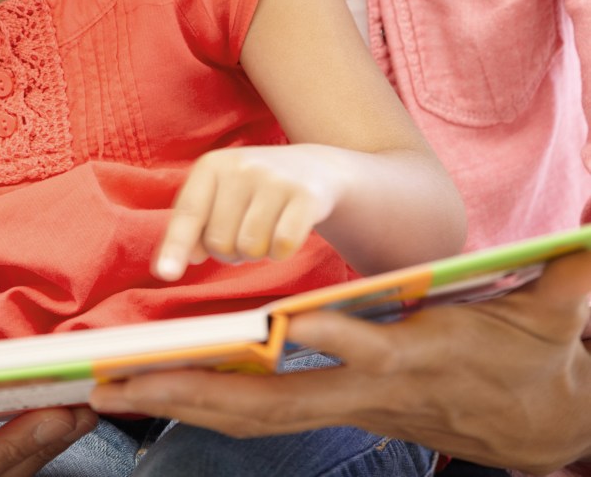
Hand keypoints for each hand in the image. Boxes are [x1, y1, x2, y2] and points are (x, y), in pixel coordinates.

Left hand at [94, 247, 590, 473]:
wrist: (545, 423)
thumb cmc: (541, 354)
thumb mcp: (556, 311)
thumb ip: (561, 278)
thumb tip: (584, 234)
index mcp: (423, 359)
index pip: (370, 350)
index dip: (330, 338)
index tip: (284, 319)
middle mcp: (372, 392)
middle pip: (276, 399)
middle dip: (200, 388)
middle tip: (128, 376)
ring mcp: (347, 407)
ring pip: (254, 414)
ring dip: (184, 400)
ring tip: (115, 385)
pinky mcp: (336, 408)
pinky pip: (260, 411)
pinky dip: (208, 399)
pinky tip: (162, 387)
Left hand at [152, 146, 340, 280]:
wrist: (313, 168)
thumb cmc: (255, 190)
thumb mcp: (220, 194)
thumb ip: (196, 224)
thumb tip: (191, 257)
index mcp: (212, 165)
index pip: (189, 212)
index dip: (175, 246)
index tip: (165, 274)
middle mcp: (241, 166)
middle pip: (220, 242)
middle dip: (230, 251)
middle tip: (244, 232)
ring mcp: (274, 179)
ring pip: (250, 247)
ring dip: (256, 252)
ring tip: (265, 231)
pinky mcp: (305, 195)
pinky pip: (282, 245)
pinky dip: (281, 251)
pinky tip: (286, 232)